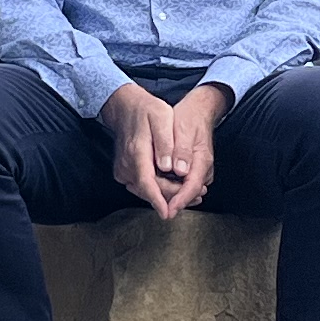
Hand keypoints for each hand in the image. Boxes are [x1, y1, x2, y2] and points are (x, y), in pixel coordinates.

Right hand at [103, 82, 224, 218]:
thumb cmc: (146, 110)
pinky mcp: (123, 172)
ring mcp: (123, 170)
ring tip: (189, 192)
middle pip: (149, 191)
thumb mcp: (161, 117)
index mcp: (136, 152)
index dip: (158, 200)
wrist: (124, 107)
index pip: (147, 182)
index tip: (168, 213)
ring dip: (166, 195)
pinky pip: (141, 186)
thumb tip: (169, 167)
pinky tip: (173, 186)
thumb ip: (166, 143)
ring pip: (145, 191)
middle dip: (172, 197)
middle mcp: (126, 165)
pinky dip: (157, 189)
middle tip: (197, 196)